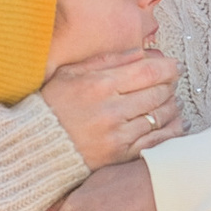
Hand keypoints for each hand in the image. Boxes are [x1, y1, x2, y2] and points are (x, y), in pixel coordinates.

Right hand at [42, 47, 181, 169]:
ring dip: (171, 107)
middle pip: (157, 93)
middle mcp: (111, 110)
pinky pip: (156, 142)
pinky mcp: (120, 156)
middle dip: (169, 86)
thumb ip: (107, 60)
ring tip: (170, 101)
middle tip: (171, 84)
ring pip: (159, 117)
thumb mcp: (71, 73)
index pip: (147, 71)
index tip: (174, 67)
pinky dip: (171, 131)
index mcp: (99, 85)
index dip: (168, 68)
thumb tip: (142, 54)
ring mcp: (117, 135)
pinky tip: (175, 123)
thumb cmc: (52, 106)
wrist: (35, 147)